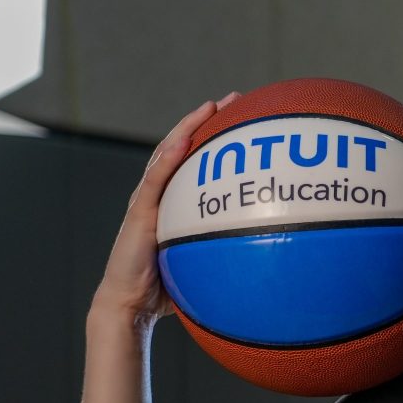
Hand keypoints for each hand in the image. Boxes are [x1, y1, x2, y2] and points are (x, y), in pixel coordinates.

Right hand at [92, 90, 241, 320]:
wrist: (130, 304)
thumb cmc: (167, 290)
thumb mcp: (204, 265)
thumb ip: (229, 255)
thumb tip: (272, 261)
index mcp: (176, 203)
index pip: (197, 161)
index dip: (218, 138)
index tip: (246, 117)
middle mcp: (161, 195)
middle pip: (185, 147)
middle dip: (209, 120)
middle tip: (237, 98)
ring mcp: (147, 200)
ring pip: (168, 153)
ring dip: (189, 127)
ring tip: (212, 106)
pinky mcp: (139, 213)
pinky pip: (155, 181)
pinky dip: (167, 159)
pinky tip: (181, 141)